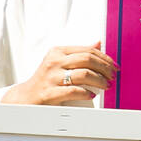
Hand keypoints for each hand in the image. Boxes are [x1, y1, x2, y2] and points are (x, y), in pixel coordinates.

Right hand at [1, 42, 116, 104]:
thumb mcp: (60, 62)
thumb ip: (78, 54)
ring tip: (106, 86)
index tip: (114, 66)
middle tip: (113, 76)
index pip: (88, 51)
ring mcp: (50, 78)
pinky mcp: (49, 93)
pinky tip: (91, 95)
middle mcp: (53, 62)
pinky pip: (73, 91)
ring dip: (100, 81)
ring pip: (84, 75)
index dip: (105, 58)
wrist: (26, 97)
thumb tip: (98, 43)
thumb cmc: (47, 79)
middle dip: (105, 68)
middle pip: (87, 60)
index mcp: (57, 52)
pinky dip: (86, 93)